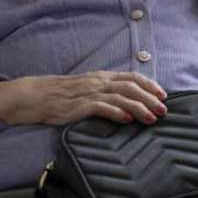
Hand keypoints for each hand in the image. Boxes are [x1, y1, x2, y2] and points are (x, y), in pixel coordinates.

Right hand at [0, 71, 166, 125]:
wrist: (34, 96)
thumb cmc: (62, 95)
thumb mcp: (88, 88)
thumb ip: (106, 91)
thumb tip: (129, 100)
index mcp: (102, 77)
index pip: (131, 77)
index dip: (149, 85)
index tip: (163, 95)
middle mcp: (98, 82)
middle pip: (130, 87)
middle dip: (150, 98)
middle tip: (163, 111)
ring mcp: (88, 93)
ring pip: (120, 97)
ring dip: (139, 107)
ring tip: (151, 118)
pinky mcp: (78, 106)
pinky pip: (101, 107)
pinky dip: (116, 113)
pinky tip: (127, 120)